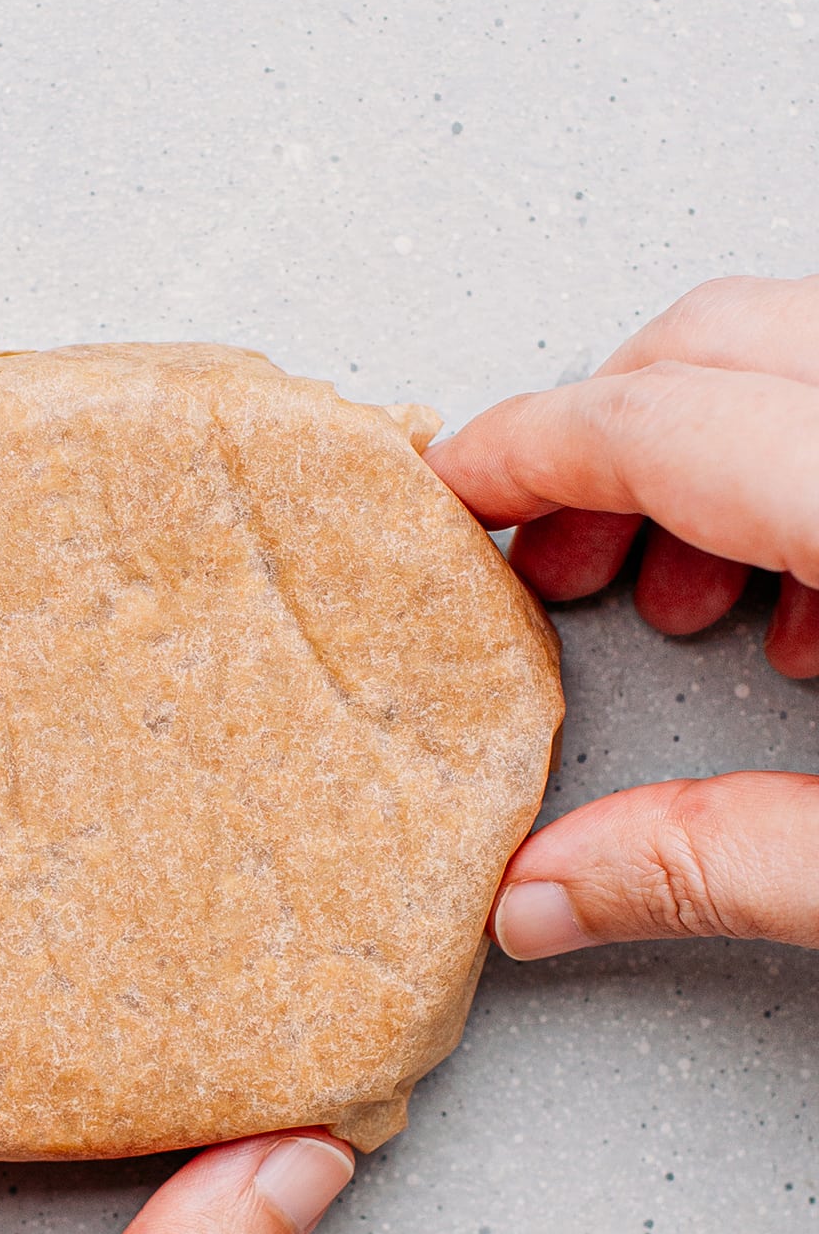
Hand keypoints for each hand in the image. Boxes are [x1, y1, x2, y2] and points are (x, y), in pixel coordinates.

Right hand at [429, 274, 818, 955]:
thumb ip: (722, 863)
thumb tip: (543, 895)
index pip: (662, 420)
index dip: (526, 452)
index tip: (451, 494)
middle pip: (721, 339)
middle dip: (607, 440)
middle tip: (558, 567)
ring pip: (802, 350)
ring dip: (713, 450)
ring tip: (686, 599)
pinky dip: (803, 461)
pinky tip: (815, 604)